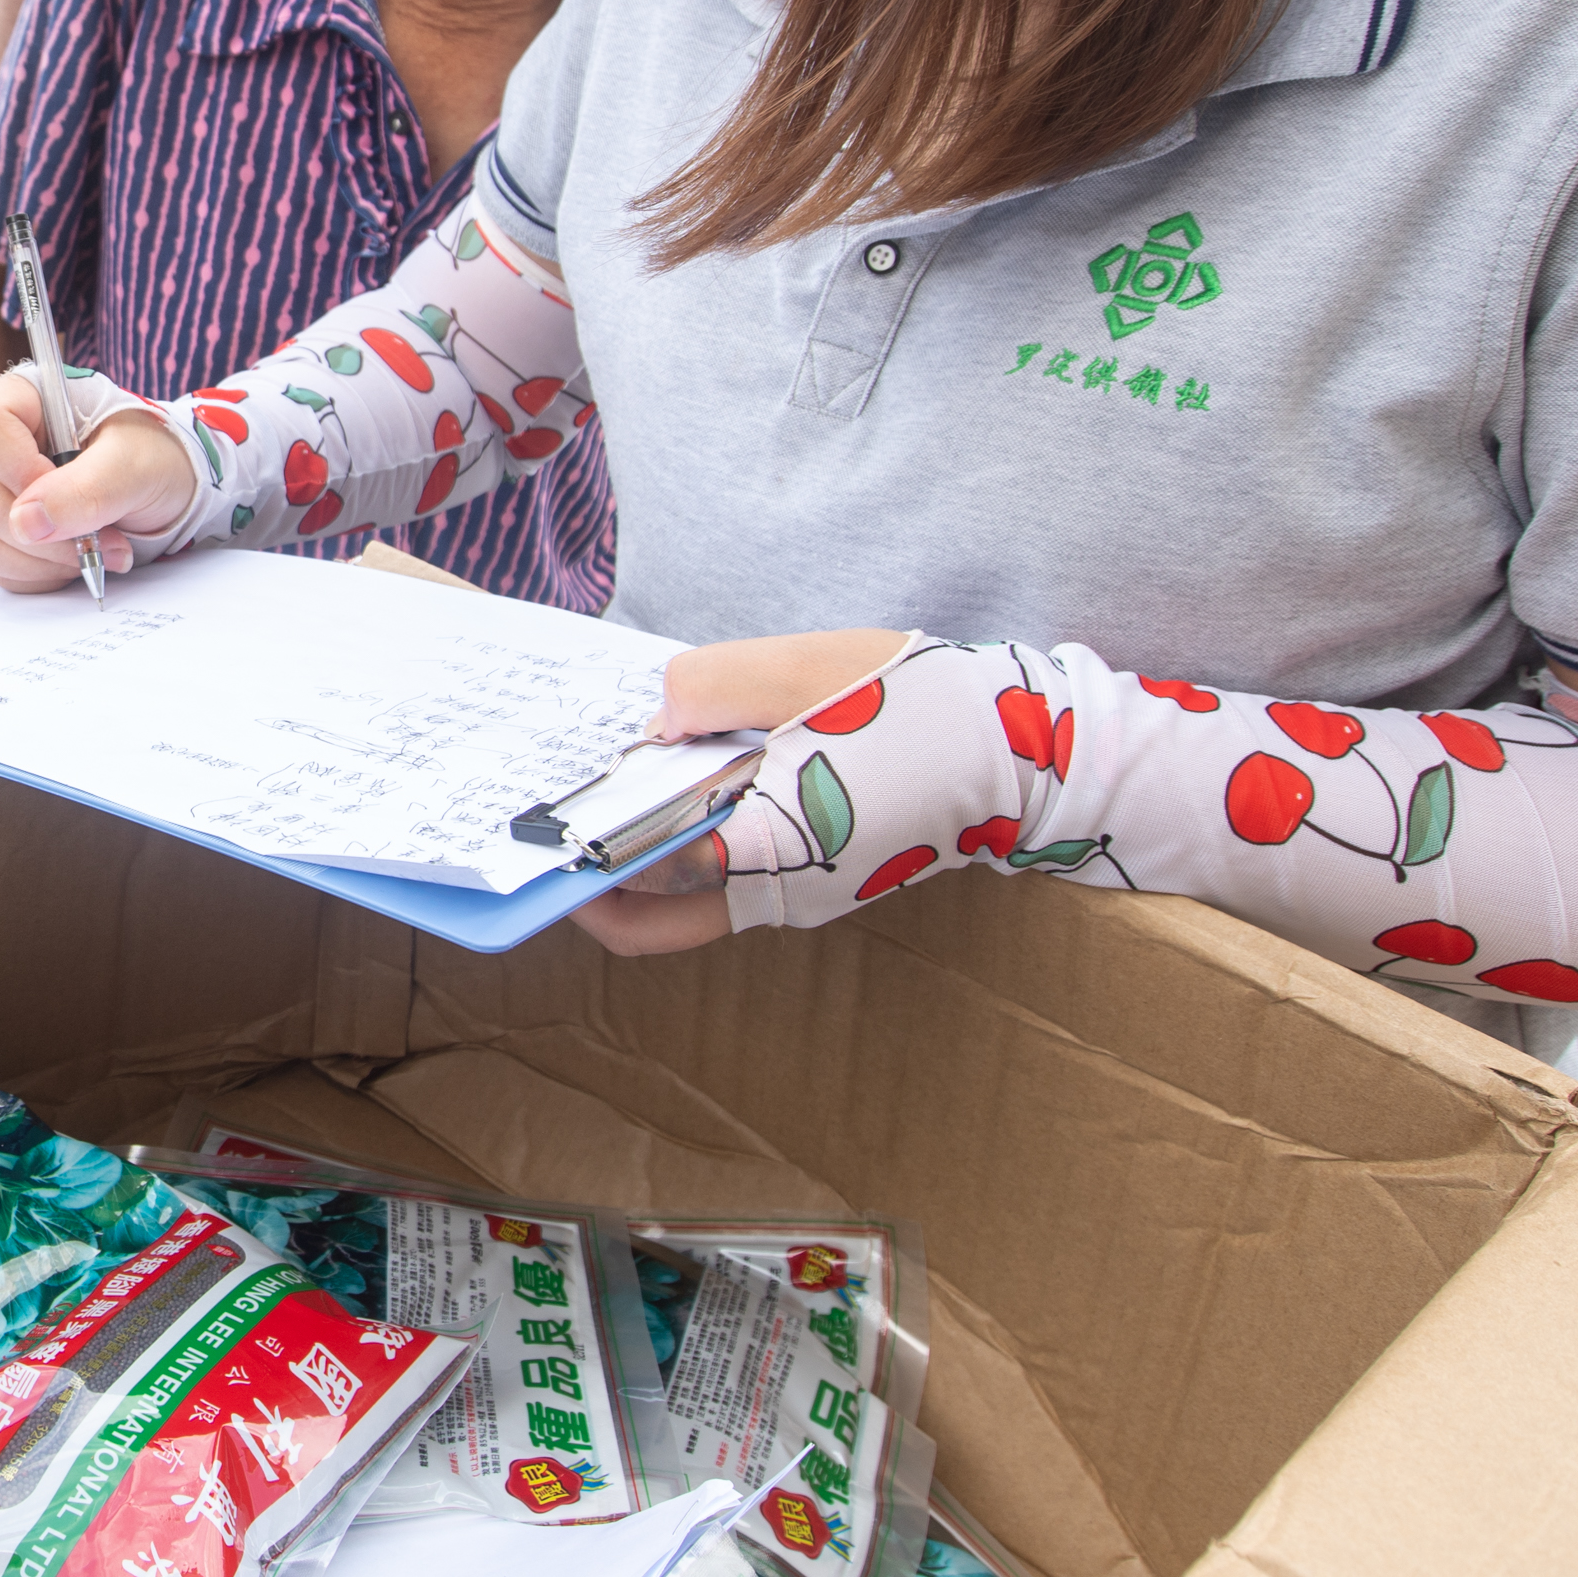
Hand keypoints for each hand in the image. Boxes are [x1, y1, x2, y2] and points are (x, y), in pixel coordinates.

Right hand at [0, 375, 196, 593]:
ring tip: (98, 551)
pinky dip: (40, 575)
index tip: (65, 489)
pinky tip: (76, 560)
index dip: (17, 466)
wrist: (166, 493)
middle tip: (109, 539)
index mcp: (28, 399)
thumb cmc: (154, 459)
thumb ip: (86, 490)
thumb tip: (26, 523)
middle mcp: (0, 445)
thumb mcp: (135, 467)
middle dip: (49, 533)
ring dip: (45, 561)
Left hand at [569, 630, 915, 961]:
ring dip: (658, 835)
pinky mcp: (823, 876)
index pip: (637, 875)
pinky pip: (737, 866)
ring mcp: (803, 896)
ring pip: (692, 891)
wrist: (1030, 751)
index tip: (547, 805)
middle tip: (575, 799)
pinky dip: (706, 826)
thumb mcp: (804, 670)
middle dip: (606, 855)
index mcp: (766, 857)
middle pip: (653, 906)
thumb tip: (651, 722)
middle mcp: (779, 898)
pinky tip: (703, 761)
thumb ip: (707, 688)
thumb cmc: (926, 708)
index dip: (584, 840)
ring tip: (640, 765)